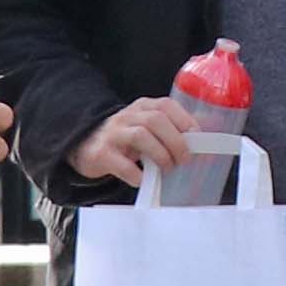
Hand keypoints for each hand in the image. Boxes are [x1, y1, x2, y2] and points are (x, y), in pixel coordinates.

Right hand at [66, 95, 199, 189]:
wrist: (86, 145)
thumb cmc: (125, 139)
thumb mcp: (145, 127)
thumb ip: (168, 130)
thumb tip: (200, 143)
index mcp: (142, 107)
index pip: (166, 105)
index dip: (185, 121)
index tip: (197, 140)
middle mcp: (127, 116)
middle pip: (156, 120)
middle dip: (176, 141)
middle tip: (184, 160)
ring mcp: (113, 134)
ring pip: (140, 136)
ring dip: (160, 155)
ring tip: (167, 169)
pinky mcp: (102, 154)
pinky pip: (123, 165)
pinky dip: (138, 175)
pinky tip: (144, 180)